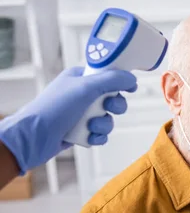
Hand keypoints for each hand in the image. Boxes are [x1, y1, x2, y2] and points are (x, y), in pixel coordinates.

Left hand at [0, 67, 136, 173]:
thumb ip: (111, 80)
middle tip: (108, 107)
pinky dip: (97, 137)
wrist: (36, 135)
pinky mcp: (81, 131)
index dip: (120, 81)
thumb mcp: (85, 87)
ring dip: (103, 124)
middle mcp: (82, 95)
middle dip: (114, 106)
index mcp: (81, 78)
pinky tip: (88, 137)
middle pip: (112, 98)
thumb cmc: (55, 107)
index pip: (108, 75)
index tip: (131, 87)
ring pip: (108, 118)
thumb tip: (131, 77)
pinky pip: (100, 134)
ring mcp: (81, 114)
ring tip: (91, 126)